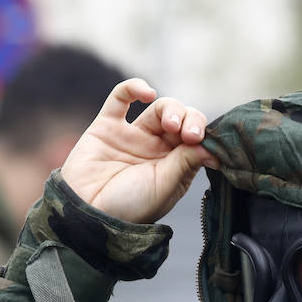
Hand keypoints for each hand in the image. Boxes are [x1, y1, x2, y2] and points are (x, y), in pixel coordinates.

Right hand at [59, 78, 219, 223]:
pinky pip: (121, 98)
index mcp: (175, 165)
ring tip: (170, 123)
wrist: (87, 214)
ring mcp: (133, 135)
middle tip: (188, 134)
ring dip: (171, 108)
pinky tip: (147, 93)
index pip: (197, 138)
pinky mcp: (107, 126)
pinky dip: (134, 88)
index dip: (203, 134)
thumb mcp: (164, 186)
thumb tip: (213, 148)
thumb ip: (186, 163)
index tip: (201, 142)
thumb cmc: (129, 207)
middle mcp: (157, 148)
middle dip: (190, 120)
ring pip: (159, 108)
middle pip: (182, 119)